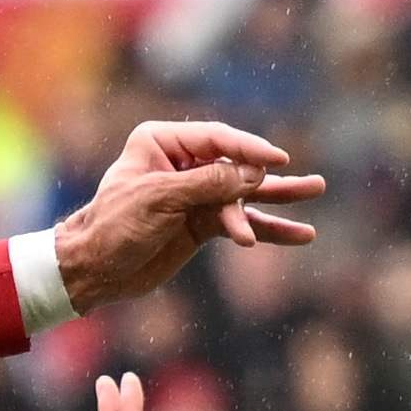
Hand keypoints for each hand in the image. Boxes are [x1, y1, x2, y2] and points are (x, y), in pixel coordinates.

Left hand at [51, 120, 322, 312]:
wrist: (95, 270)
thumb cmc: (113, 226)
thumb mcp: (158, 200)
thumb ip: (207, 185)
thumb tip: (253, 173)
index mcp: (162, 143)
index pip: (216, 140)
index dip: (249, 149)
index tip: (278, 159)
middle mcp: (183, 164)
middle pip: (237, 165)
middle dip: (273, 175)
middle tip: (313, 183)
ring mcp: (196, 194)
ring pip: (246, 193)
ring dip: (280, 198)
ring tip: (316, 190)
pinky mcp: (203, 223)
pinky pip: (243, 221)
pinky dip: (269, 229)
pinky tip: (300, 234)